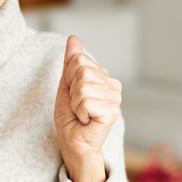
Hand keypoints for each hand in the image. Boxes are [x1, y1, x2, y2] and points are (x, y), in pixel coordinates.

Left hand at [54, 35, 122, 181]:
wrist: (73, 143)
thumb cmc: (71, 118)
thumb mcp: (66, 85)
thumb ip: (71, 62)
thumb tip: (73, 38)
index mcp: (104, 76)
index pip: (79, 59)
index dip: (68, 78)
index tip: (73, 94)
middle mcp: (113, 85)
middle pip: (81, 71)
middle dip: (72, 91)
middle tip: (78, 107)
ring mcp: (115, 98)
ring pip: (83, 86)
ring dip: (76, 103)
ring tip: (83, 114)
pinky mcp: (112, 111)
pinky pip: (85, 101)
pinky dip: (80, 112)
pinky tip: (87, 120)